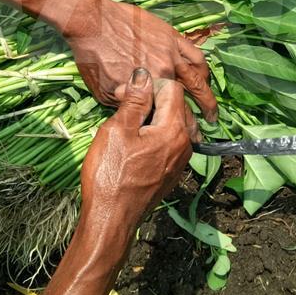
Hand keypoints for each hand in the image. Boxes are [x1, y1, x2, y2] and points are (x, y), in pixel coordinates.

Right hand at [37, 70, 192, 294]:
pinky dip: (153, 137)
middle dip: (151, 100)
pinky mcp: (171, 174)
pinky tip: (131, 145)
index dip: (148, 84)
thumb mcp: (118, 130)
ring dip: (151, 119)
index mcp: (175, 130)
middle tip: (122, 107)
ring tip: (125, 125)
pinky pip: (167, 144)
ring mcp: (179, 162)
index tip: (125, 94)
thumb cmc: (111, 174)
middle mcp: (185, 144)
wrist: (110, 219)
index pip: (172, 88)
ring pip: (171, 125)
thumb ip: (135, 100)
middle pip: (175, 107)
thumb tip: (144, 75)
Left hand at [63, 0, 217, 121]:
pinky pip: (194, 52)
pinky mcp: (171, 36)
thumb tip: (138, 113)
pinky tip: (203, 72)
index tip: (186, 133)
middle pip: (192, 97)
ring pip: (198, 75)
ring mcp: (170, 53)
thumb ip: (126, 105)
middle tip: (210, 122)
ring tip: (209, 100)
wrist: (92, 23)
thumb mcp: (104, 93)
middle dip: (204, 113)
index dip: (181, 125)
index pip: (172, 113)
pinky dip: (202, 65)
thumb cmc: (93, 58)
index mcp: (149, 90)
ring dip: (207, 90)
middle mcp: (165, 73)